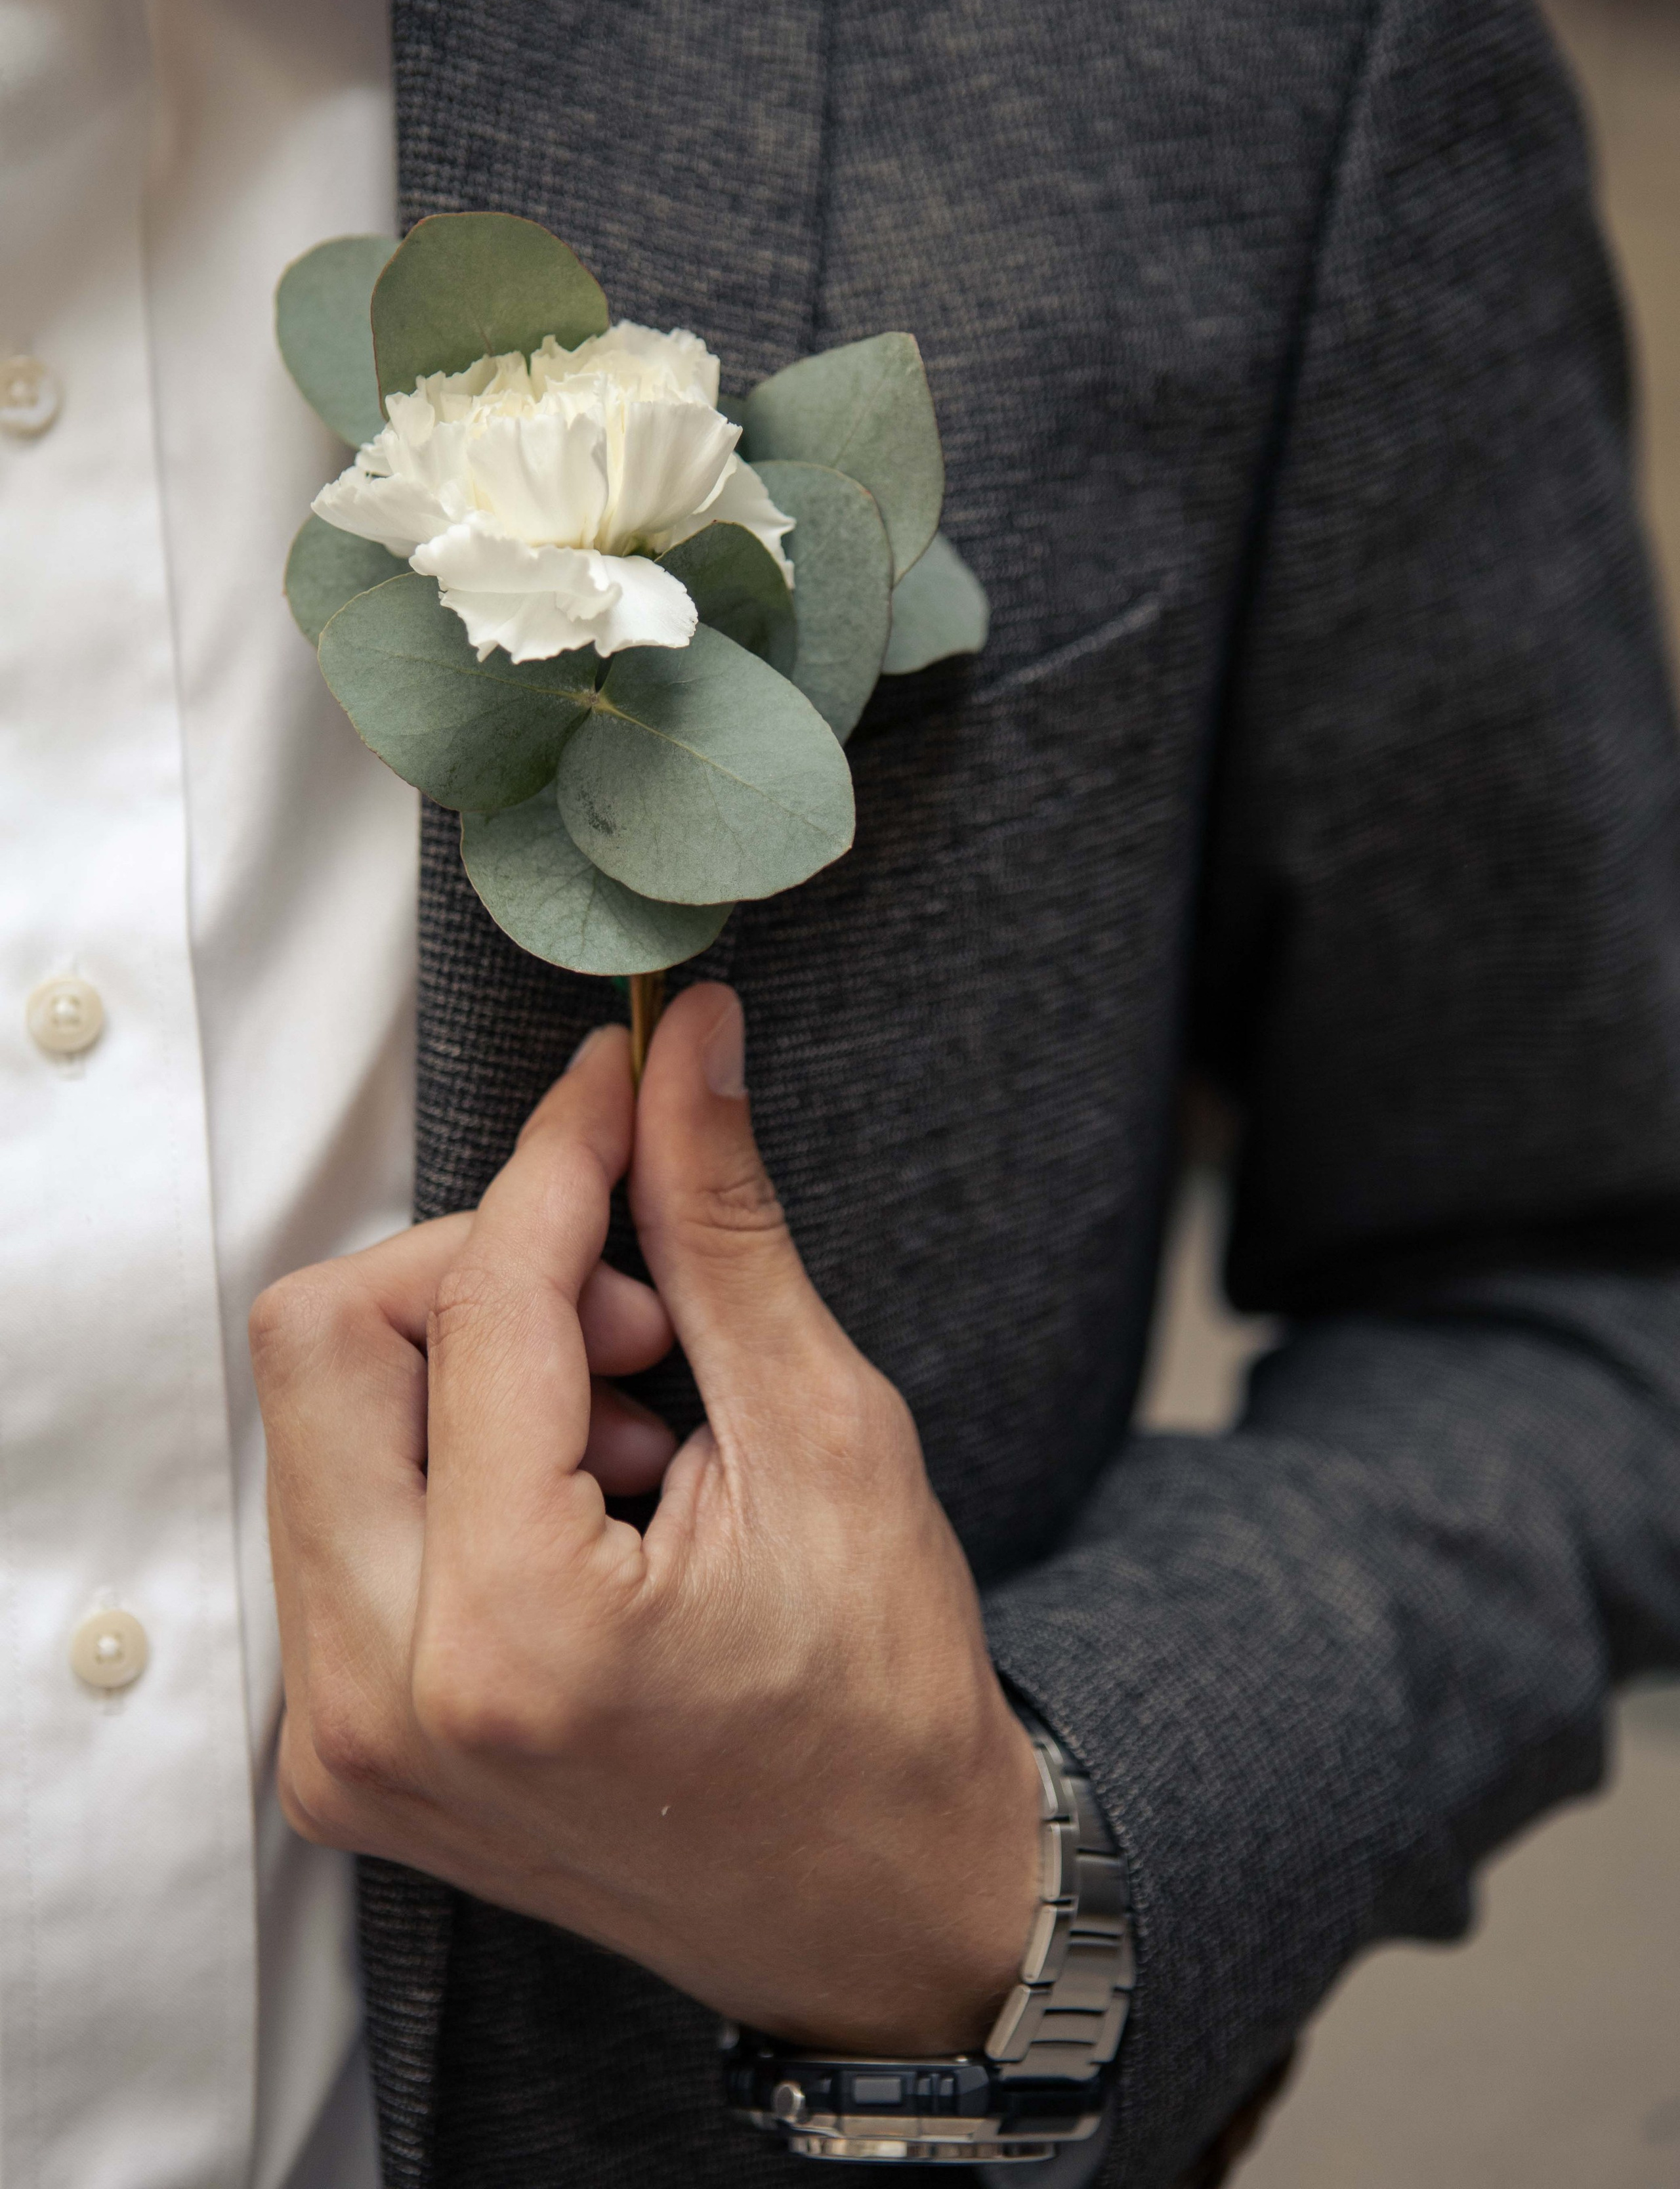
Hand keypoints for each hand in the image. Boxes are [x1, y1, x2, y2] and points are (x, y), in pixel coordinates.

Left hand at [252, 984, 1041, 2053]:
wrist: (881, 1914)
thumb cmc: (882, 1696)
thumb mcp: (827, 1439)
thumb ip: (721, 1227)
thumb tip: (681, 1045)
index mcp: (514, 1637)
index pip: (481, 1301)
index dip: (561, 1159)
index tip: (624, 1083)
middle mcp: (380, 1704)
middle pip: (327, 1342)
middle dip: (484, 1269)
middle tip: (646, 1315)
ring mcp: (340, 1742)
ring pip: (320, 1419)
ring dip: (469, 1368)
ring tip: (638, 1426)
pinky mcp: (337, 1751)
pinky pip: (337, 1511)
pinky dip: (449, 1456)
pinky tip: (585, 1495)